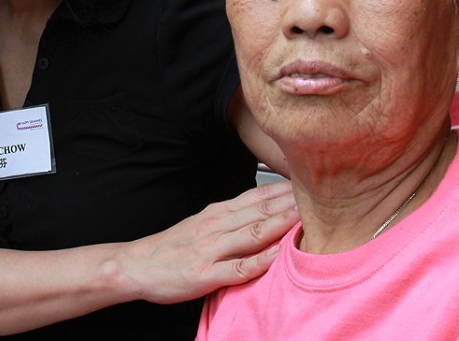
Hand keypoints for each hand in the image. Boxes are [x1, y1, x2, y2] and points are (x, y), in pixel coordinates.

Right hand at [118, 180, 297, 304]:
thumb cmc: (174, 246)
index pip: (259, 196)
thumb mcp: (204, 223)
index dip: (286, 190)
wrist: (137, 264)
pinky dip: (260, 261)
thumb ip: (233, 217)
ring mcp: (212, 249)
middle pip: (261, 211)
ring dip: (281, 225)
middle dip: (292, 204)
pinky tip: (277, 256)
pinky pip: (238, 268)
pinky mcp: (205, 274)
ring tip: (307, 219)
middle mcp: (217, 225)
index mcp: (219, 212)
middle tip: (321, 197)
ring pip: (253, 234)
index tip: (312, 185)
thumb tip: (264, 210)